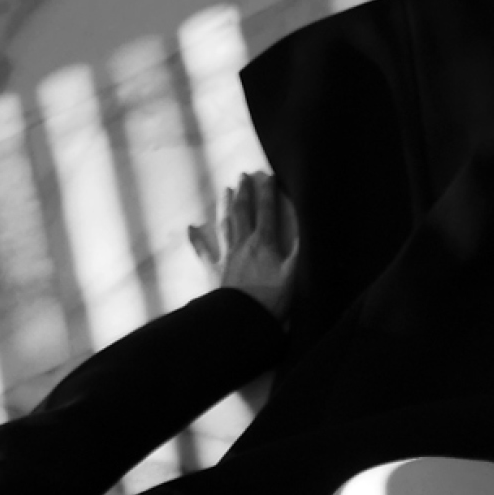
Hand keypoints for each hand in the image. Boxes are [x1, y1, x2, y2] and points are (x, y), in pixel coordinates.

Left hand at [191, 170, 300, 315]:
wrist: (242, 319)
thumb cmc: (271, 299)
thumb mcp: (293, 275)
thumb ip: (298, 251)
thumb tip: (303, 229)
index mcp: (264, 243)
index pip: (267, 212)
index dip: (268, 192)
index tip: (268, 176)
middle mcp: (243, 244)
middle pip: (243, 212)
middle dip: (244, 193)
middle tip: (243, 175)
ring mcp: (225, 256)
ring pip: (225, 225)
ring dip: (225, 206)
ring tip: (225, 190)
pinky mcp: (213, 271)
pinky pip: (202, 252)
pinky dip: (196, 239)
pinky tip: (190, 228)